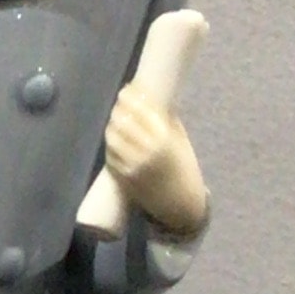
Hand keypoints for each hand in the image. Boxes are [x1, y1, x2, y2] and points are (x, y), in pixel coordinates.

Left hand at [103, 89, 208, 237]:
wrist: (180, 204)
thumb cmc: (184, 168)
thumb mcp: (181, 141)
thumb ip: (166, 121)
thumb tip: (152, 99)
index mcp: (163, 138)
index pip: (139, 110)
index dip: (130, 97)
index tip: (128, 89)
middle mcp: (144, 150)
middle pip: (122, 120)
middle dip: (120, 108)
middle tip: (122, 102)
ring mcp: (130, 164)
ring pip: (112, 136)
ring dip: (113, 123)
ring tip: (118, 118)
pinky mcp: (121, 176)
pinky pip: (110, 153)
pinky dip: (111, 141)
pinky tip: (116, 136)